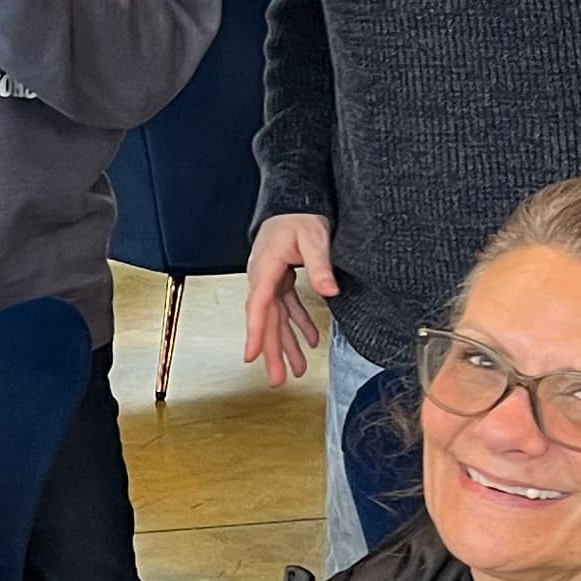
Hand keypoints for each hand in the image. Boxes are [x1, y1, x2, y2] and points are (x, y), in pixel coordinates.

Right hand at [244, 211, 337, 386]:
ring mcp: (271, 280)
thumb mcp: (313, 236)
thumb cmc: (299, 215)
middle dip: (271, 351)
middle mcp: (263, 278)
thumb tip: (329, 290)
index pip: (258, 306)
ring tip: (294, 370)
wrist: (293, 201)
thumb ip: (319, 264)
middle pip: (265, 320)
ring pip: (276, 319)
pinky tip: (311, 341)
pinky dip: (298, 325)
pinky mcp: (281, 280)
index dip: (255, 332)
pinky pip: (287, 308)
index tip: (252, 356)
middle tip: (277, 379)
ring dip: (285, 344)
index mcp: (265, 268)